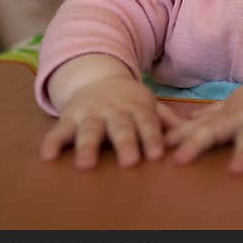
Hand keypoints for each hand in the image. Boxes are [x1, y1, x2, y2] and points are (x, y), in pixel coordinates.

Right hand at [41, 76, 183, 168]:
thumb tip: (194, 133)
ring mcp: (90, 113)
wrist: (97, 78)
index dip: (151, 138)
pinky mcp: (69, 117)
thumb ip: (169, 120)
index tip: (156, 155)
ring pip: (89, 130)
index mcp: (136, 108)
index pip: (147, 123)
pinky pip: (59, 130)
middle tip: (129, 161)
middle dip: (125, 143)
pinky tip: (47, 156)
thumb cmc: (129, 101)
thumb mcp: (149, 105)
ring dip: (87, 146)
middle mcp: (113, 110)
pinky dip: (52, 142)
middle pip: (120, 127)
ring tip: (85, 165)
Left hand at [164, 77, 242, 173]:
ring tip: (238, 168)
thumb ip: (199, 124)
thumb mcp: (224, 112)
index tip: (161, 150)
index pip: (196, 130)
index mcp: (223, 119)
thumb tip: (169, 135)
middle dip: (197, 144)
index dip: (179, 140)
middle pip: (215, 131)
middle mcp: (239, 120)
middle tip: (181, 160)